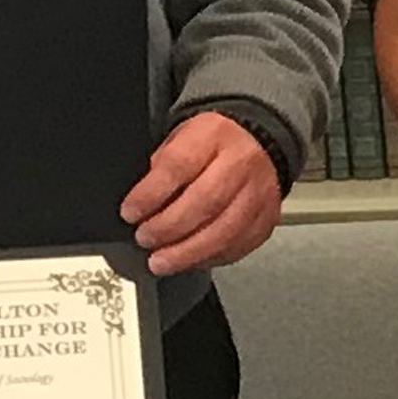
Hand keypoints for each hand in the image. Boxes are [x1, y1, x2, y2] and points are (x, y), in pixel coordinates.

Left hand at [122, 112, 283, 276]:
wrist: (260, 144)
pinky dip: (209, 258)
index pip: (179, 166)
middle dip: (168, 227)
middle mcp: (241, 163)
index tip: (130, 213)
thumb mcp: (181, 139)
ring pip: (225, 231)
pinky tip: (189, 261)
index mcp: (213, 135)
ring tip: (160, 262)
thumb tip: (140, 207)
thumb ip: (161, 168)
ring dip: (187, 252)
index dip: (151, 194)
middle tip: (144, 239)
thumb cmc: (212, 145)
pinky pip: (239, 245)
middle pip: (205, 202)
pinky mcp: (267, 219)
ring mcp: (259, 193)